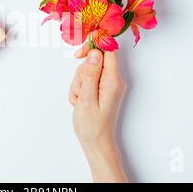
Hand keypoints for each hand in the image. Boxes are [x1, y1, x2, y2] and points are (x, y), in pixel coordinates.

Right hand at [69, 46, 126, 181]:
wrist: (96, 143)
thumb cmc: (92, 126)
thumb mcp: (87, 99)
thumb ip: (91, 74)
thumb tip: (95, 52)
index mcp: (113, 81)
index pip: (108, 51)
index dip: (93, 48)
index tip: (79, 55)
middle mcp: (113, 80)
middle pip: (94, 61)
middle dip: (82, 73)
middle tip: (80, 91)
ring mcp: (107, 85)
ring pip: (88, 71)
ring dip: (79, 83)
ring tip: (80, 100)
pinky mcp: (101, 89)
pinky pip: (87, 80)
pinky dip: (80, 89)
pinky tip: (80, 102)